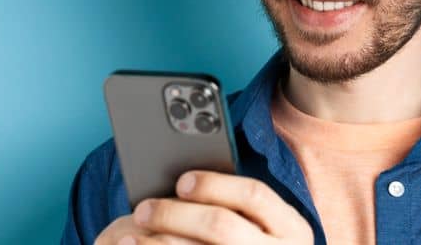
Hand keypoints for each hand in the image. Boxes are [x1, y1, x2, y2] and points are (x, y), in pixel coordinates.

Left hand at [128, 170, 311, 243]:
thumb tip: (181, 182)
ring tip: (128, 238)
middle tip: (143, 211)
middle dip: (176, 215)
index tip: (180, 181)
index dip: (215, 184)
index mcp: (292, 228)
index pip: (254, 194)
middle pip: (221, 225)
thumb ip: (235, 207)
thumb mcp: (261, 228)